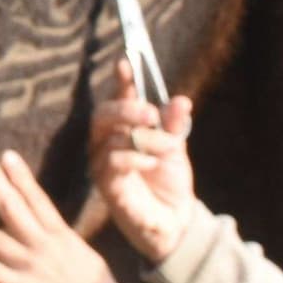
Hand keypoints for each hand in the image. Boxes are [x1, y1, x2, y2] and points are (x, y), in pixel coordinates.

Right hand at [90, 89, 204, 263]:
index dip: (121, 80)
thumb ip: (175, 124)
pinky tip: (151, 165)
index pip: (119, 98)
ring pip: (112, 137)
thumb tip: (181, 100)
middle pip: (102, 114)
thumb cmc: (169, 181)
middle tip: (151, 115)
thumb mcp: (176, 147)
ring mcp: (103, 164)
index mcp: (124, 128)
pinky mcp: (105, 185)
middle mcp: (107, 143)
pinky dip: (135, 159)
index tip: (125, 63)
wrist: (175, 220)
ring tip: (165, 150)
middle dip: (126, 109)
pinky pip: (113, 161)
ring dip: (144, 140)